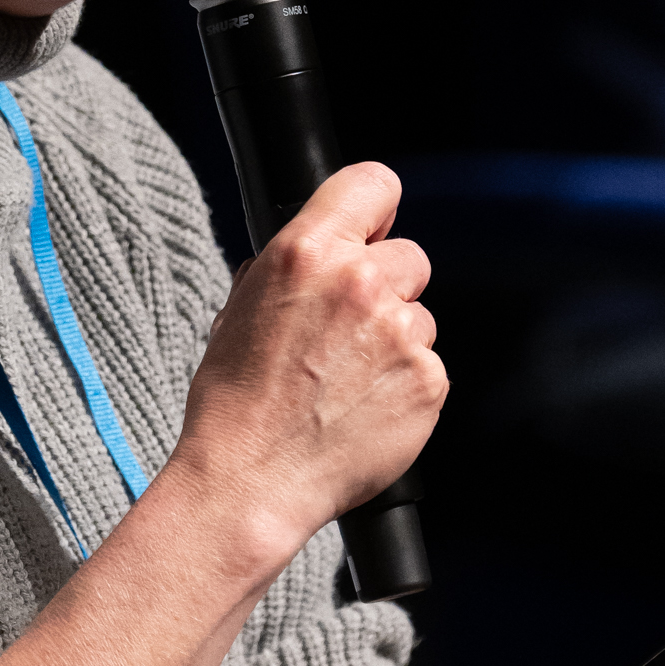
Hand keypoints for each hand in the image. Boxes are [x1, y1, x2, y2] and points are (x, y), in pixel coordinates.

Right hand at [174, 162, 444, 580]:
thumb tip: (319, 249)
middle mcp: (361, 282)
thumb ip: (286, 269)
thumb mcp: (238, 309)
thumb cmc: (234, 401)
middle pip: (409, 256)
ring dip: (396, 341)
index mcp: (307, 252)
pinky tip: (366, 409)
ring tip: (348, 383)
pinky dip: (406, 385)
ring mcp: (401, 333)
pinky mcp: (429, 381)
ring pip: (421, 316)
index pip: (373, 184)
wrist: (250, 481)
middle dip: (387, 288)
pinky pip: (430, 367)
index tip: (373, 230)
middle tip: (348, 333)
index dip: (375, 210)